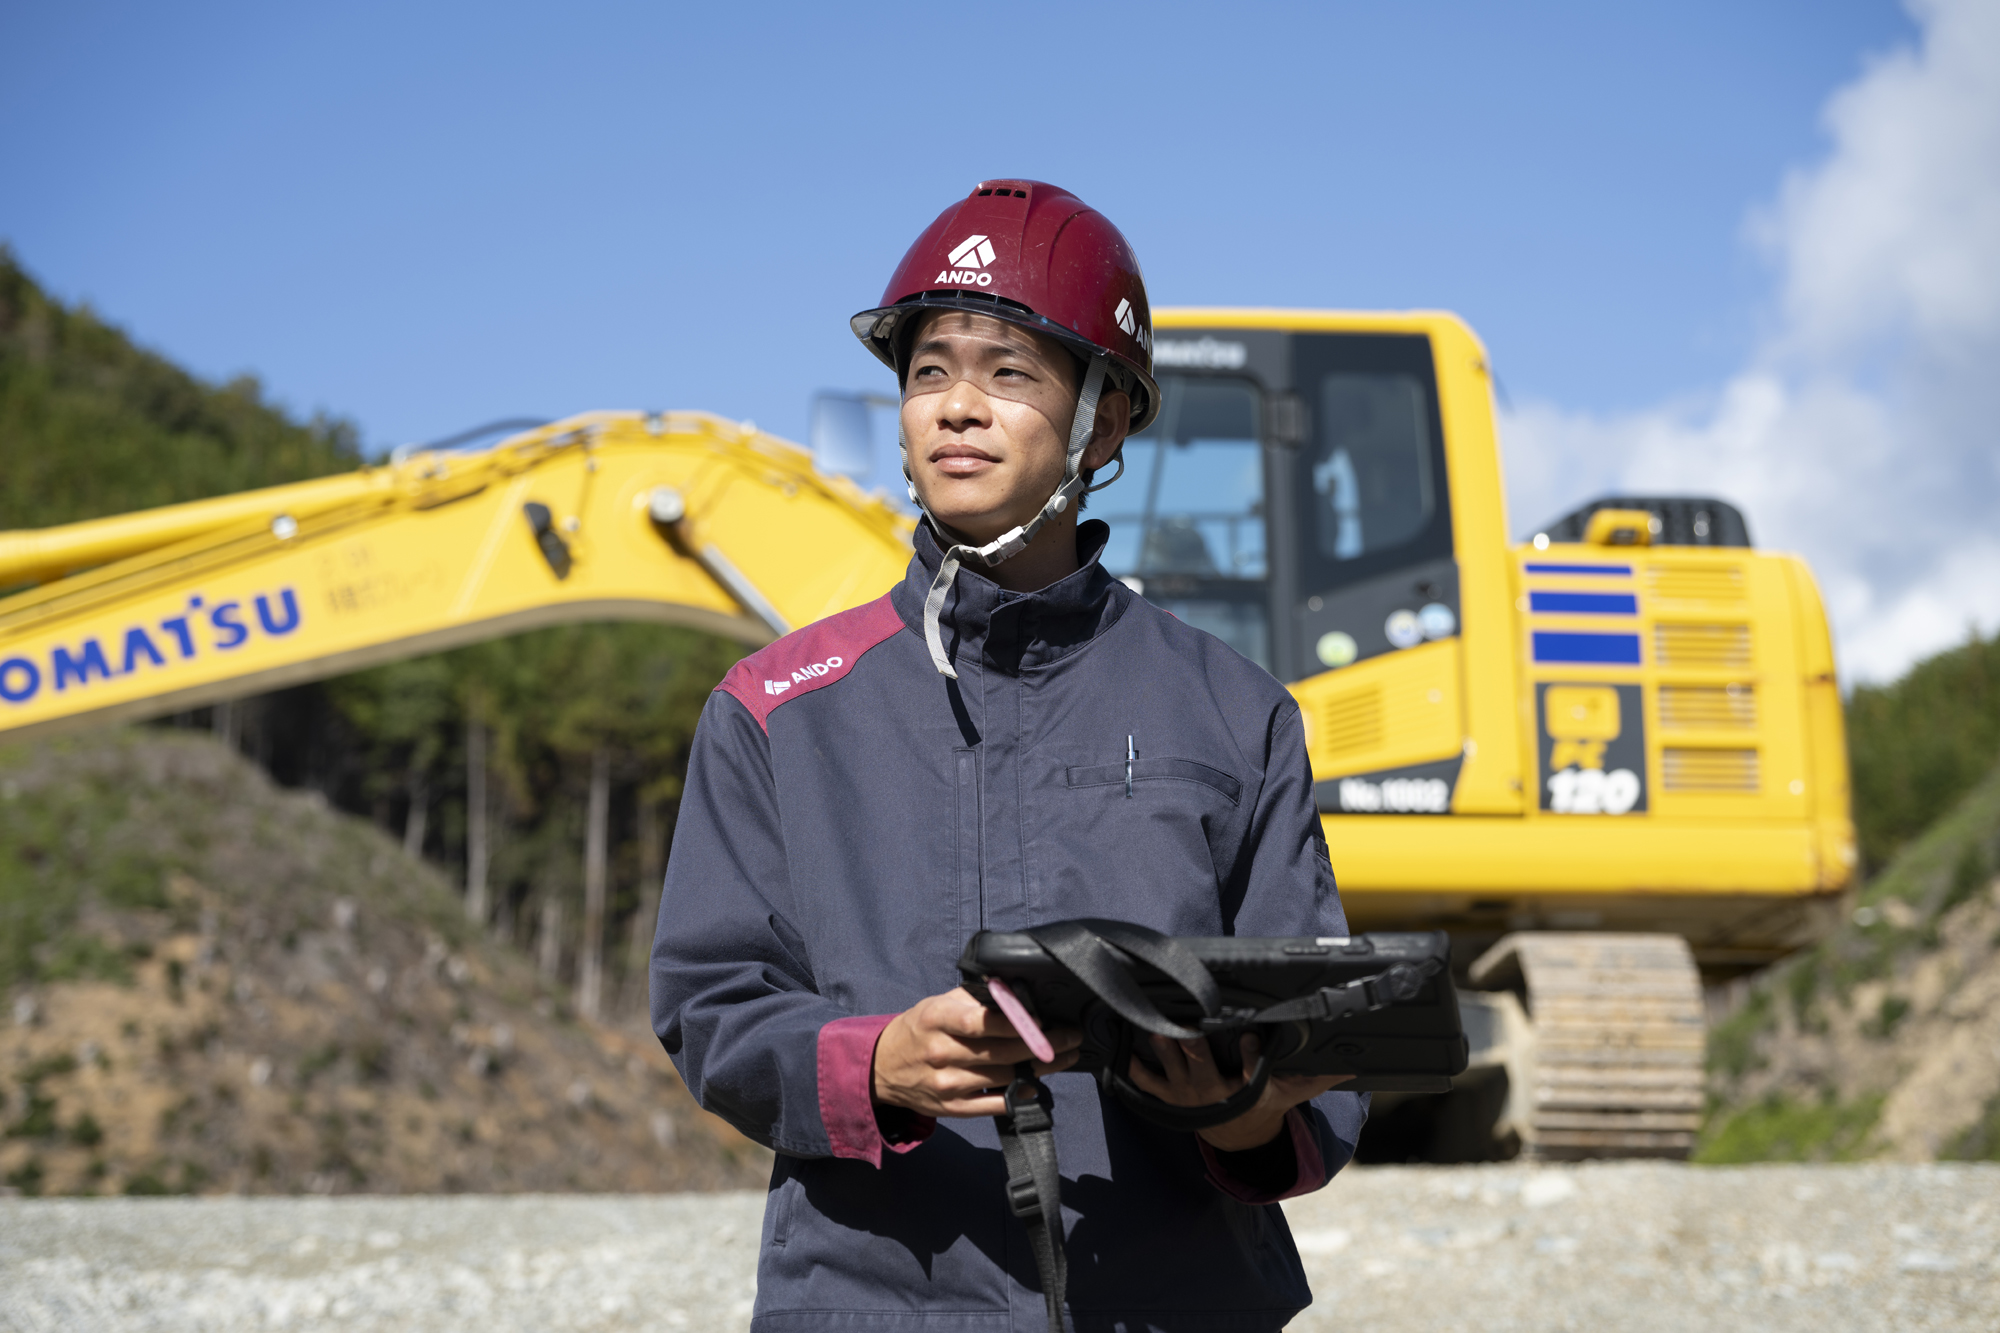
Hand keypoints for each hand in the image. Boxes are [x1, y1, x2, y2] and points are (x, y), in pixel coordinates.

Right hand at [872, 987, 1081, 1118]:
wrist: (882, 1069)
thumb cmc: (918, 1030)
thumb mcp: (937, 1004)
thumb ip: (973, 999)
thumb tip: (1014, 992)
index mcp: (936, 1019)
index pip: (980, 1021)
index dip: (1016, 1022)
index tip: (1045, 1019)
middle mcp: (941, 1053)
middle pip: (1001, 1052)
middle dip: (1043, 1045)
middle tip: (1071, 1037)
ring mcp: (947, 1084)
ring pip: (1004, 1078)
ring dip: (1041, 1069)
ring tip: (1065, 1057)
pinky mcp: (953, 1108)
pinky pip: (995, 1104)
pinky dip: (1020, 1095)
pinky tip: (1038, 1085)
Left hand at [1125, 1032, 1350, 1152]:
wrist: (1235, 1136)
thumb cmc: (1263, 1104)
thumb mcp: (1290, 1094)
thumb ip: (1316, 1079)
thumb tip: (1353, 1066)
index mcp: (1246, 1092)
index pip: (1251, 1074)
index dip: (1251, 1056)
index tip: (1251, 1035)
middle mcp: (1215, 1095)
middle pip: (1203, 1069)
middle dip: (1195, 1048)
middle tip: (1187, 1025)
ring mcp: (1188, 1097)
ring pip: (1172, 1072)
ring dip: (1162, 1052)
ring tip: (1154, 1028)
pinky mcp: (1170, 1097)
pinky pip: (1149, 1084)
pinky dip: (1136, 1069)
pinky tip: (1124, 1049)